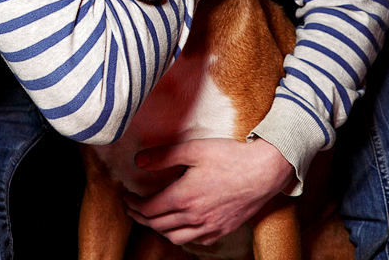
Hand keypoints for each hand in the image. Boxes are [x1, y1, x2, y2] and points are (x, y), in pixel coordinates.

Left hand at [124, 138, 294, 246]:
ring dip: (158, 229)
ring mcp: (209, 226)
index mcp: (184, 197)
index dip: (133, 204)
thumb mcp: (193, 148)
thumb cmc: (229, 157)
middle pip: (158, 225)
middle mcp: (194, 217)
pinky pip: (194, 240)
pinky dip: (181, 235)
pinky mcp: (221, 230)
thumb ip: (164, 156)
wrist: (263, 171)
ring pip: (174, 237)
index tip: (126, 197)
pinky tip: (180, 225)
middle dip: (141, 217)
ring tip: (152, 218)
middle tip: (132, 208)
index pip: (149, 209)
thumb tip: (138, 161)